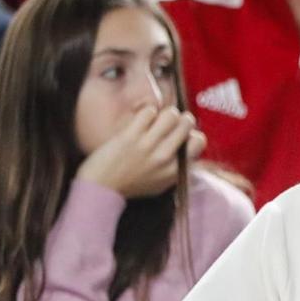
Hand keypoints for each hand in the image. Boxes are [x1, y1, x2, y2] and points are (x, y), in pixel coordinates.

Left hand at [76, 106, 202, 197]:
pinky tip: (142, 120)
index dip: (192, 134)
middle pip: (186, 124)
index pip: (199, 141)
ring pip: (171, 114)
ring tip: (158, 119)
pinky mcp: (130, 136)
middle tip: (172, 122)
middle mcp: (165, 157)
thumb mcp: (161, 184)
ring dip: (166, 113)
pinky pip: (149, 112)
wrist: (101, 188)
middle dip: (181, 119)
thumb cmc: (130, 186)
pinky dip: (147, 112)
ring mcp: (147, 145)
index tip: (183, 136)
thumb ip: (178, 169)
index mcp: (175, 170)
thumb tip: (190, 150)